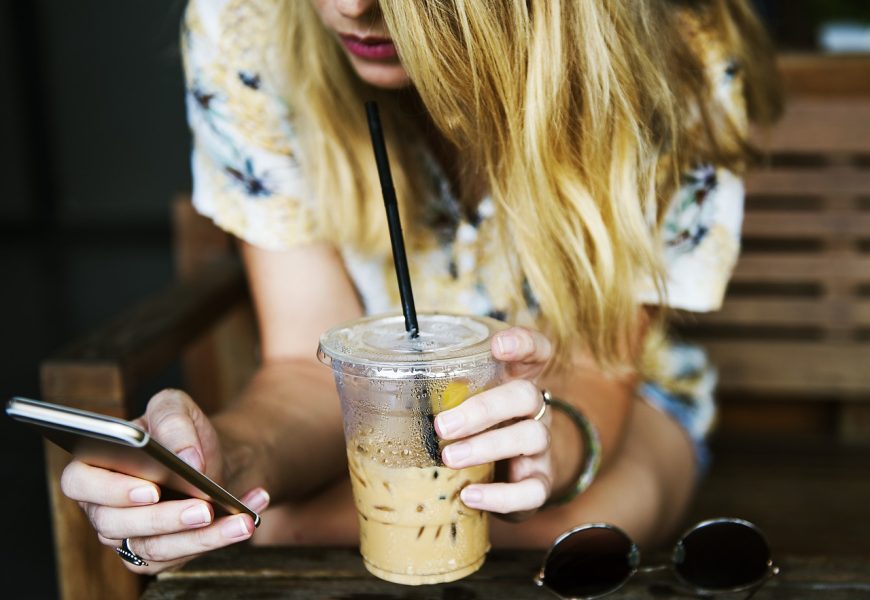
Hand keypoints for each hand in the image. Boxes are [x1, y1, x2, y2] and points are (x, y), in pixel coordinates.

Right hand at [59, 389, 270, 573]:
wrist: (210, 457)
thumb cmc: (181, 433)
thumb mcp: (176, 408)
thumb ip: (174, 421)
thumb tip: (186, 458)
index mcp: (94, 466)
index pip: (80, 483)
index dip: (111, 489)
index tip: (151, 489)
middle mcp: (103, 507)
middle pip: (119, 524)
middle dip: (165, 518)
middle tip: (204, 507)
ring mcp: (128, 536)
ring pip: (155, 548)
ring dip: (202, 537)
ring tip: (240, 520)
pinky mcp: (157, 555)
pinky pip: (183, 556)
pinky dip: (220, 538)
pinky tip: (247, 518)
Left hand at [434, 326, 552, 518]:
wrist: (510, 476)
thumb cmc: (475, 430)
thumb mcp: (461, 404)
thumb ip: (433, 392)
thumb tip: (357, 384)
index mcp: (515, 381)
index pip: (535, 351)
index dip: (522, 343)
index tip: (497, 345)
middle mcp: (533, 410)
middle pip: (525, 395)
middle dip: (483, 409)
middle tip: (442, 425)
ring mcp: (540, 447)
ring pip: (530, 437)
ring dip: (486, 447)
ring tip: (449, 458)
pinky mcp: (539, 482)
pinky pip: (532, 490)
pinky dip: (501, 495)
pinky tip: (470, 495)